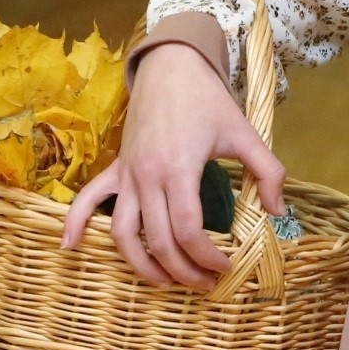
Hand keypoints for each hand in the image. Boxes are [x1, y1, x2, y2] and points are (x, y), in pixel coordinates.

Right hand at [61, 43, 285, 290]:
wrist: (170, 65)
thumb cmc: (207, 99)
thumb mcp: (245, 132)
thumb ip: (268, 172)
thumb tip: (278, 210)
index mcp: (179, 169)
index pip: (188, 231)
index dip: (207, 258)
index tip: (225, 267)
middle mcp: (147, 177)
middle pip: (159, 241)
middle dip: (183, 271)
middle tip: (205, 283)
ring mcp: (127, 174)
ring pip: (122, 233)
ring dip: (140, 265)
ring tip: (164, 283)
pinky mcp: (116, 168)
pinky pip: (87, 199)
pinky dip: (75, 223)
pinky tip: (70, 247)